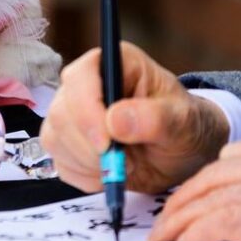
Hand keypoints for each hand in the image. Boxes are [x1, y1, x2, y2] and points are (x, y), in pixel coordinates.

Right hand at [39, 42, 228, 193]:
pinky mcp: (67, 142)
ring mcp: (72, 113)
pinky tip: (112, 172)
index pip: (80, 78)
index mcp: (115, 63)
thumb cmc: (184, 126)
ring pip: (55, 139)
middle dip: (90, 147)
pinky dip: (87, 176)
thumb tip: (115, 120)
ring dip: (90, 163)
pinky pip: (61, 163)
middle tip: (126, 162)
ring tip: (125, 165)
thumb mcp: (182, 121)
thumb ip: (154, 118)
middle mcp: (87, 84)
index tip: (107, 143)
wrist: (181, 153)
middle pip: (61, 113)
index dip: (87, 111)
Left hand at [148, 139, 240, 240]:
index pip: (230, 158)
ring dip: (181, 220)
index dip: (201, 181)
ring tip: (164, 236)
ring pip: (213, 199)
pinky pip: (226, 223)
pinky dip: (199, 232)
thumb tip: (236, 181)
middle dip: (181, 200)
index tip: (184, 199)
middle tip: (162, 220)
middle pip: (213, 177)